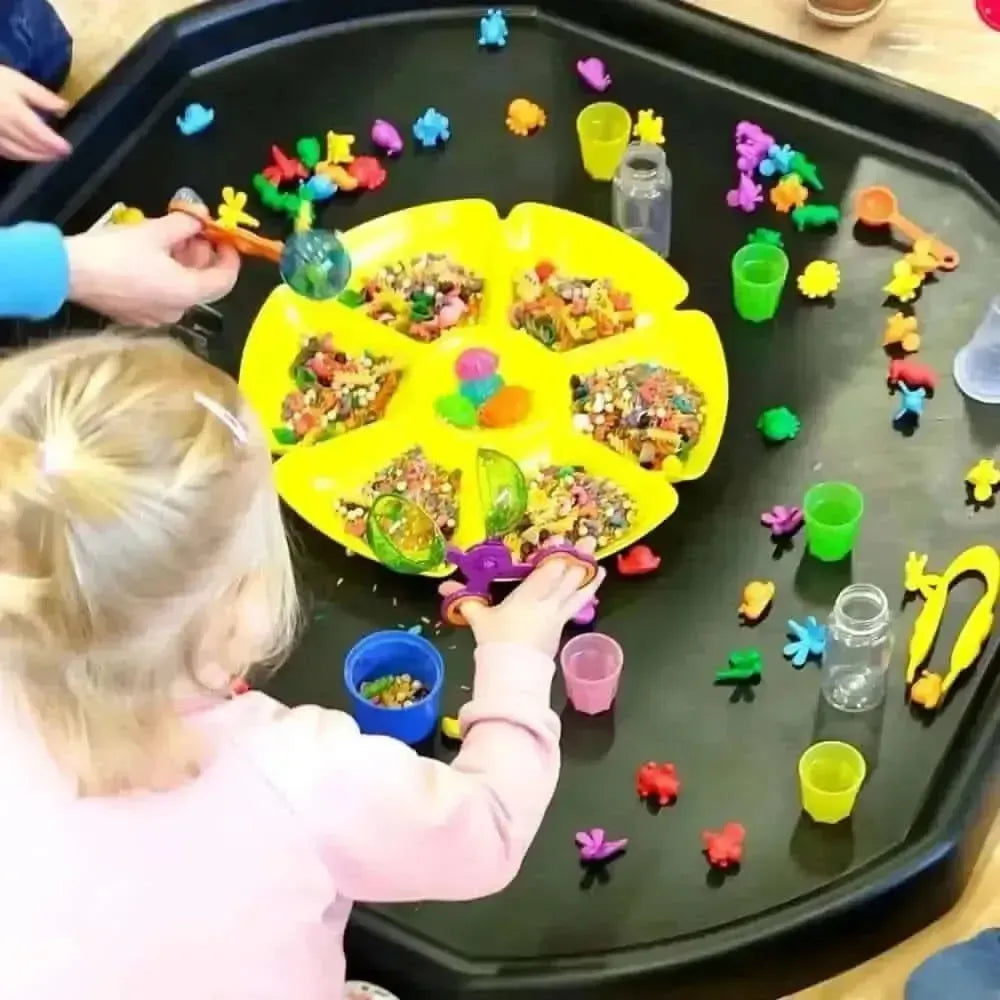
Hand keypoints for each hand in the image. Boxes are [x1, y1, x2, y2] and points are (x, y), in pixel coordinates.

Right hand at [0, 66, 70, 161]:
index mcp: (16, 114)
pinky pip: (5, 152)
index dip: (55, 145)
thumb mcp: (18, 81)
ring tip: (47, 156)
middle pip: (31, 147)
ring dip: (35, 157)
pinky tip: (25, 154)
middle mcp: (6, 129)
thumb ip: (41, 96)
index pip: (41, 135)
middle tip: (61, 155)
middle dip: (48, 153)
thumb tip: (63, 108)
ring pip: (18, 153)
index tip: (67, 149)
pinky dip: (18, 155)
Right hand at [64, 213, 240, 324]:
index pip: (225, 281)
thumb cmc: (115, 252)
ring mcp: (156, 316)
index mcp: (187, 293)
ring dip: (183, 263)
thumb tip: (199, 219)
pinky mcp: (136, 315)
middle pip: (203, 284)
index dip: (230, 258)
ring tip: (171, 238)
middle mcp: (176, 311)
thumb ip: (185, 225)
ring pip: (182, 289)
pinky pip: (162, 295)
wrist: (69, 272)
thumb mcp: (155, 231)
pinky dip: (166, 276)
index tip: (224, 240)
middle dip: (202, 256)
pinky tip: (153, 255)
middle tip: (193, 232)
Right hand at [439, 539, 605, 659]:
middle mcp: (547, 604)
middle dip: (579, 558)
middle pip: (568, 577)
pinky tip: (594, 586)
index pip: (547, 571)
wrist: (513, 674)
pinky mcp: (562, 628)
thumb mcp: (479, 619)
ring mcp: (558, 617)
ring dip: (589, 576)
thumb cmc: (496, 642)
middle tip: (589, 540)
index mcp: (528, 597)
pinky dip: (588, 593)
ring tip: (600, 564)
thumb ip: (466, 600)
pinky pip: (578, 606)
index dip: (555, 554)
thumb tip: (443, 587)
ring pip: (578, 592)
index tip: (560, 539)